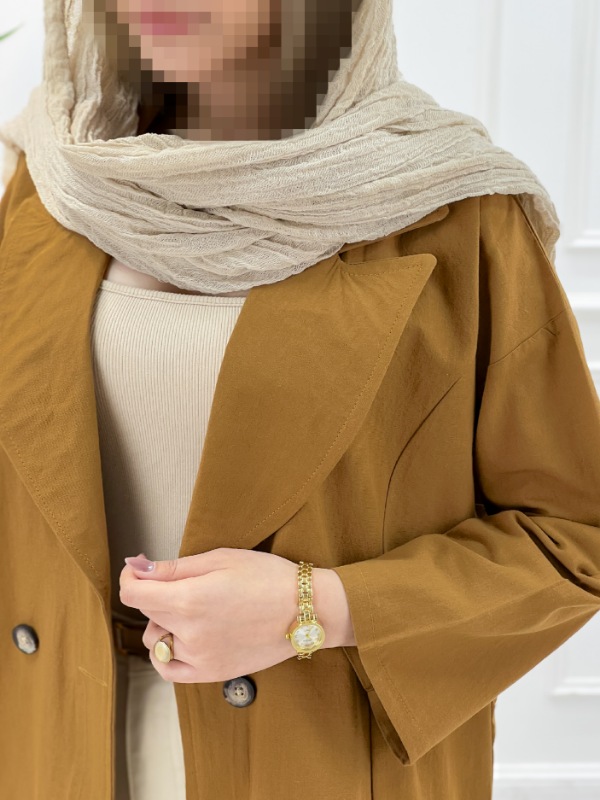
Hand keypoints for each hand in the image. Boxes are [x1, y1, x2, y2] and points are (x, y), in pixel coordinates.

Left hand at [119, 547, 349, 683]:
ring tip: (193, 610)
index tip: (139, 569)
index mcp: (188, 599)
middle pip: (147, 613)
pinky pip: (169, 670)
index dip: (130, 576)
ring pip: (156, 641)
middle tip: (185, 582)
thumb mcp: (221, 559)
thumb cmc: (267, 577)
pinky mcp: (210, 673)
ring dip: (163, 623)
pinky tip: (180, 640)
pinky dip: (165, 655)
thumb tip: (137, 567)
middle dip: (155, 594)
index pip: (133, 593)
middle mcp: (189, 633)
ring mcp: (199, 658)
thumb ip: (175, 567)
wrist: (305, 611)